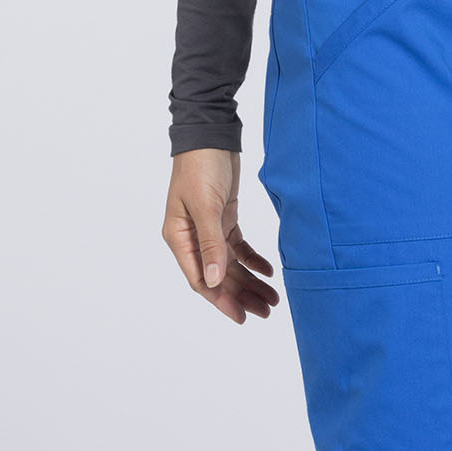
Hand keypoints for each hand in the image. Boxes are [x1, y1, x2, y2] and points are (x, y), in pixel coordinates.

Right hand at [162, 149, 279, 323]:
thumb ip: (211, 245)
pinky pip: (239, 248)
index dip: (221, 300)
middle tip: (266, 312)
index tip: (242, 317)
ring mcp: (209, 229)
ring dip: (250, 282)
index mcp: (180, 237)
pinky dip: (254, 261)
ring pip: (231, 266)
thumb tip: (214, 282)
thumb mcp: (206, 206)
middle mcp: (192, 237)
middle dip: (241, 296)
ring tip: (271, 300)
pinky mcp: (224, 219)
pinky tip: (268, 272)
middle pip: (219, 277)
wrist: (211, 134)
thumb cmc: (201, 166)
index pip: (201, 279)